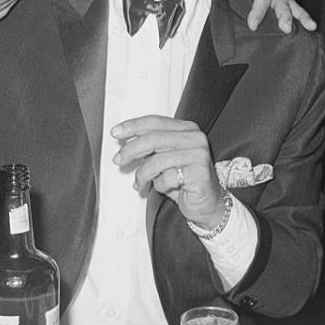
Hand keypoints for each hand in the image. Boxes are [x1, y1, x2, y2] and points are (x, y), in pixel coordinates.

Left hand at [111, 115, 224, 229]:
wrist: (207, 203)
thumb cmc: (185, 180)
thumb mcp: (164, 159)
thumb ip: (150, 147)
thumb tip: (126, 140)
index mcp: (187, 129)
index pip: (155, 122)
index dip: (133, 126)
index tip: (116, 132)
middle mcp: (195, 138)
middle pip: (153, 138)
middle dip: (130, 150)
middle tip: (119, 160)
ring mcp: (199, 154)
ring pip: (157, 160)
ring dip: (143, 174)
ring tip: (140, 182)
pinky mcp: (200, 172)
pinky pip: (168, 177)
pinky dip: (160, 186)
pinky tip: (164, 188)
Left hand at [207, 0, 316, 32]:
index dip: (259, 9)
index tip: (253, 24)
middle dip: (284, 14)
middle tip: (285, 28)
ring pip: (289, 4)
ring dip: (299, 15)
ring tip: (310, 26)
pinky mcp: (271, 6)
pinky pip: (289, 9)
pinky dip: (299, 17)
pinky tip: (309, 27)